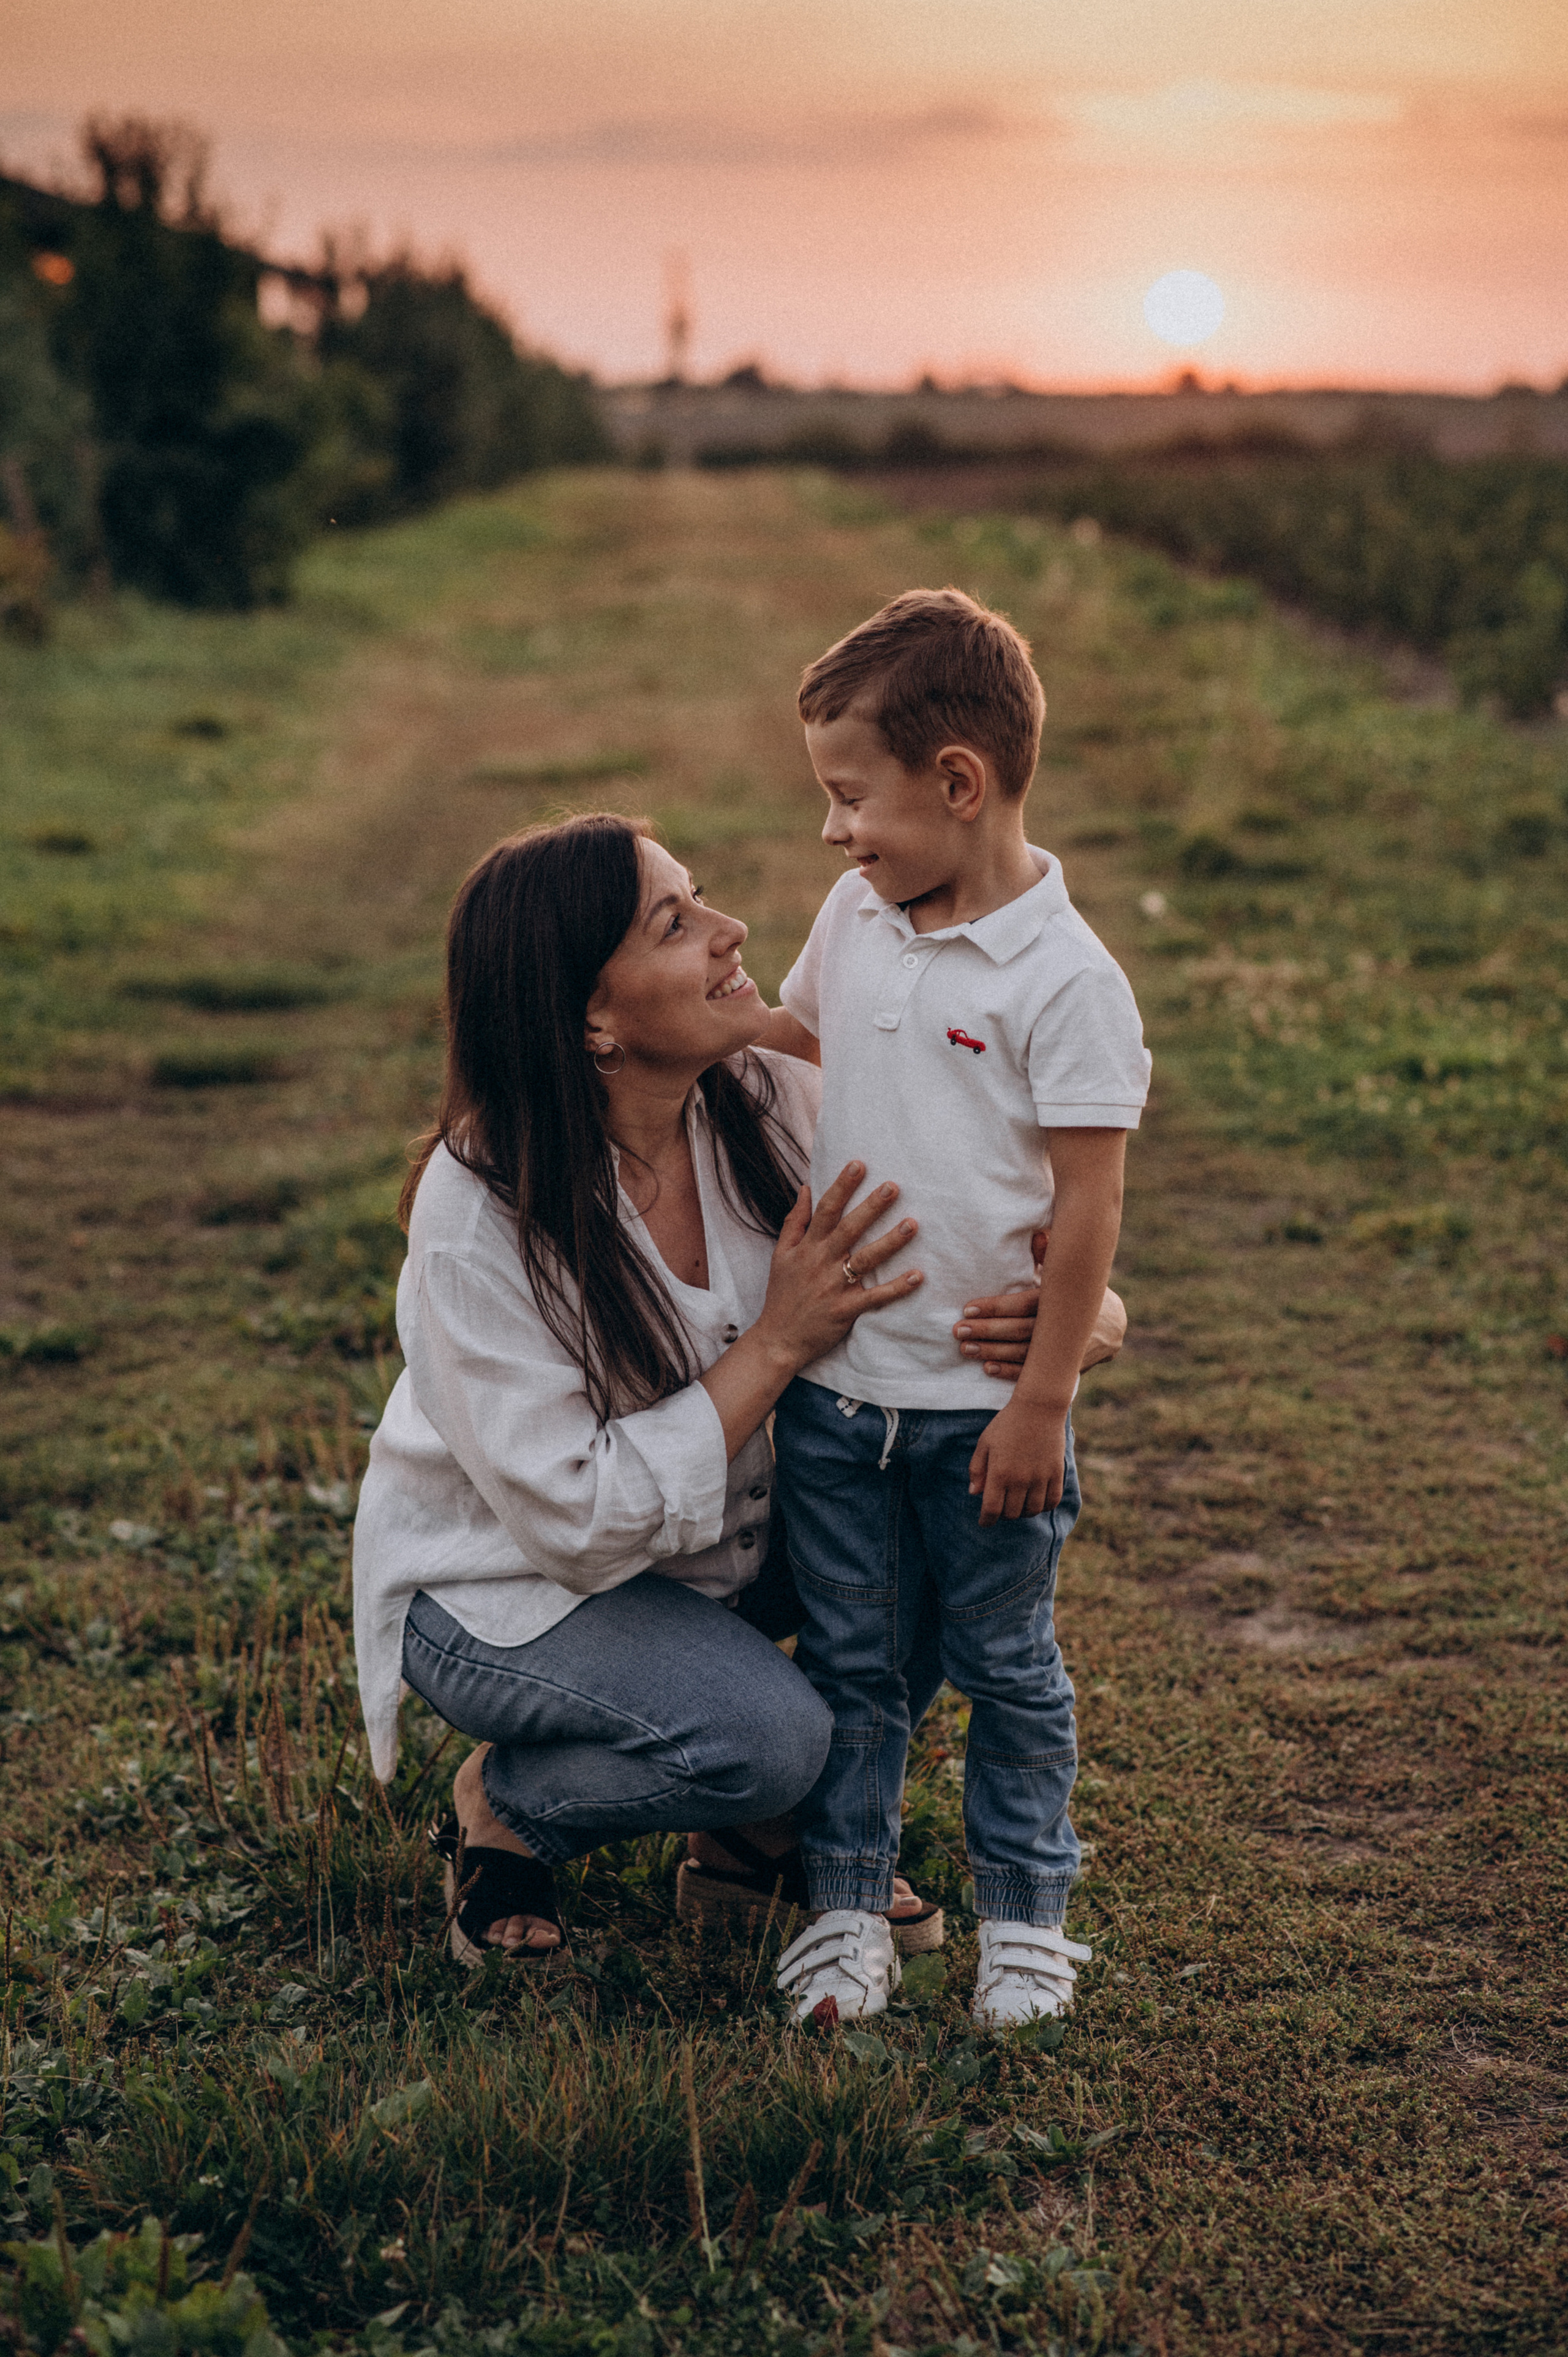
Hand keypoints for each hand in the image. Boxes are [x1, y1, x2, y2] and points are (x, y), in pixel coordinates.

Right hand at [755, 1161, 921, 1374]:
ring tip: (913, 1224)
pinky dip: (896, 1288)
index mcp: (807, 1247)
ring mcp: (834, 1287)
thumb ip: (794, 1222)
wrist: (777, 1339)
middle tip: (893, 1186)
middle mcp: (822, 1263)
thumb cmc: (781, 1295)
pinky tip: (918, 1276)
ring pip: (866, 1260)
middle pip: (849, 1229)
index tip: (858, 1165)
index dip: (842, 1187)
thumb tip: (806, 1188)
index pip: (826, 1210)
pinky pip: (875, 1297)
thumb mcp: (781, 1255)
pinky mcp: (845, 1310)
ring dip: (891, 1242)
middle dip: (871, 1207)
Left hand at [953, 1230, 1126, 1378]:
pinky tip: (987, 1367)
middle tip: (958, 1330)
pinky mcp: (1066, 1369)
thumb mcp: (1067, 1274)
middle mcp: (1066, 1326)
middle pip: (1022, 1330)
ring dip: (994, 1352)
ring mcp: (1067, 1350)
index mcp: (1063, 1299)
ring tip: (966, 1348)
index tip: (968, 1308)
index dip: (997, 1307)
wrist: (1111, 1325)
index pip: (1025, 1304)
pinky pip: (1036, 1374)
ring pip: (1025, 1354)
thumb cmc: (1078, 1292)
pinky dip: (1011, 1372)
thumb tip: (1038, 1236)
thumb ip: (1049, 1258)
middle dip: (988, 1331)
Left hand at [967, 1394, 1066, 1526]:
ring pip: (1032, 1510)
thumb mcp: (985, 1443)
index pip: (992, 1509)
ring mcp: (1040, 1478)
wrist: (1038, 1408)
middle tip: (1001, 1506)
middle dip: (1003, 1514)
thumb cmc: (1007, 1424)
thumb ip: (977, 1469)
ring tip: (1018, 1504)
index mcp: (999, 1473)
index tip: (984, 1522)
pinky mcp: (1056, 1474)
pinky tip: (1036, 1500)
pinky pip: (1051, 1501)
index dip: (986, 1520)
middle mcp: (1020, 1479)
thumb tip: (974, 1493)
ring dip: (1023, 1512)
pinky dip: (1043, 1506)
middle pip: (1012, 1513)